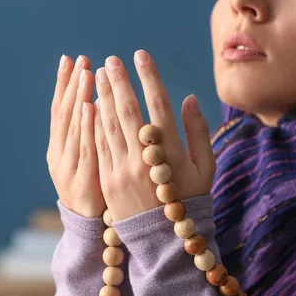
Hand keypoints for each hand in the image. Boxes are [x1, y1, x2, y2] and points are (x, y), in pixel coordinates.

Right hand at [46, 55, 106, 217]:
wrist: (87, 232)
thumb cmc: (93, 191)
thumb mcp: (87, 161)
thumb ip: (90, 134)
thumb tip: (98, 102)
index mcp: (60, 147)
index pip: (62, 109)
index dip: (65, 83)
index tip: (71, 58)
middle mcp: (59, 154)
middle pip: (64, 113)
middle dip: (72, 84)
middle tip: (79, 58)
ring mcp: (68, 167)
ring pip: (72, 127)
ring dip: (78, 98)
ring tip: (85, 73)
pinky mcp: (81, 180)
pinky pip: (84, 149)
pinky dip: (85, 127)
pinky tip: (90, 106)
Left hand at [93, 50, 215, 220]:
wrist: (165, 241)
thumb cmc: (190, 199)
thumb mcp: (205, 168)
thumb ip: (199, 132)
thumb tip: (189, 99)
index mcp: (171, 152)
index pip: (158, 105)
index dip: (148, 77)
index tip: (141, 55)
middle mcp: (144, 158)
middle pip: (128, 111)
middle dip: (118, 81)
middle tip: (111, 59)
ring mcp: (122, 170)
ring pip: (109, 125)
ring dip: (102, 97)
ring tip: (98, 75)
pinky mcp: (107, 181)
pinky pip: (99, 145)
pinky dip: (94, 123)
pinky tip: (90, 105)